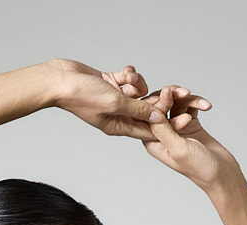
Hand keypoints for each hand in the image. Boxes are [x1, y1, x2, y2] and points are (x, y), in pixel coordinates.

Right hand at [52, 59, 188, 139]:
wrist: (61, 80)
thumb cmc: (82, 96)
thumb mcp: (115, 103)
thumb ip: (138, 110)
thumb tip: (159, 117)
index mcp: (119, 126)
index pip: (148, 130)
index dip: (167, 125)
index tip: (184, 119)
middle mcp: (119, 115)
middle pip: (147, 110)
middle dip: (160, 100)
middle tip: (177, 91)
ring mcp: (115, 99)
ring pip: (140, 91)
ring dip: (138, 82)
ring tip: (128, 78)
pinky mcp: (111, 84)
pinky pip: (129, 80)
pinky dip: (129, 74)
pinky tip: (123, 72)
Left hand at [135, 84, 239, 191]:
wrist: (222, 174)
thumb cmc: (199, 167)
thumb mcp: (178, 148)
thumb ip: (164, 128)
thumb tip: (154, 107)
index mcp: (153, 143)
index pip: (148, 116)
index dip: (157, 102)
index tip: (169, 93)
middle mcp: (162, 134)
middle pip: (160, 106)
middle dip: (172, 96)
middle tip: (185, 92)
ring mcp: (177, 128)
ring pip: (176, 103)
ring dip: (188, 99)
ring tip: (202, 103)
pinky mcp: (190, 124)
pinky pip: (190, 106)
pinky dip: (198, 103)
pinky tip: (207, 107)